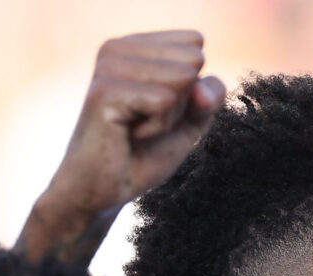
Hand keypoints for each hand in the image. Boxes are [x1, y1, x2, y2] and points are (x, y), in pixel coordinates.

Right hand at [19, 31, 225, 261]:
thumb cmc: (141, 156)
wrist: (103, 193)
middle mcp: (117, 48)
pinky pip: (165, 101)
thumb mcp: (188, 121)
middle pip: (192, 60)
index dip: (189, 89)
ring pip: (181, 78)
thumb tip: (201, 84)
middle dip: (180, 104)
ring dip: (168, 118)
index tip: (154, 111)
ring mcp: (108, 66)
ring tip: (134, 131)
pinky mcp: (105, 90)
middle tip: (143, 125)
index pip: (195, 45)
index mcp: (133, 45)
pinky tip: (127, 136)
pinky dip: (156, 128)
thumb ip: (209, 94)